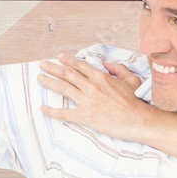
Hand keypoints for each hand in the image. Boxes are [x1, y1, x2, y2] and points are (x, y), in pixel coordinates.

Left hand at [38, 53, 153, 139]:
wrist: (137, 120)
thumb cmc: (135, 101)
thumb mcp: (131, 79)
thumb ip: (118, 69)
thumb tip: (106, 64)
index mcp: (101, 77)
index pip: (80, 65)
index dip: (67, 60)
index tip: (59, 57)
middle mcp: (91, 87)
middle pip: (67, 74)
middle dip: (52, 68)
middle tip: (42, 65)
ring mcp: (87, 101)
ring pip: (63, 88)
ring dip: (49, 82)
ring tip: (39, 78)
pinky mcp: (85, 116)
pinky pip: (64, 113)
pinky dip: (52, 111)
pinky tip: (43, 108)